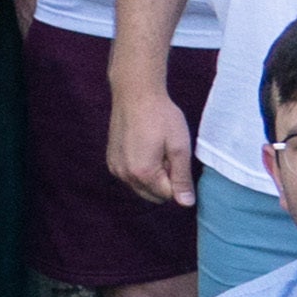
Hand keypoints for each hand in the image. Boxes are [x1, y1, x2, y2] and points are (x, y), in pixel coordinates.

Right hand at [109, 75, 200, 209]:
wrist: (135, 93)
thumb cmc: (160, 116)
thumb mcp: (179, 146)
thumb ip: (182, 178)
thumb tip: (186, 203)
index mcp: (143, 173)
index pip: (168, 195)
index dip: (177, 177)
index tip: (174, 156)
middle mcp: (125, 175)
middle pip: (153, 195)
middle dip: (164, 181)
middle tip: (165, 153)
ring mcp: (115, 168)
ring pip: (141, 187)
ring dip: (152, 176)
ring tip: (154, 148)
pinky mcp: (110, 160)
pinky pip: (130, 177)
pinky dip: (140, 169)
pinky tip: (142, 146)